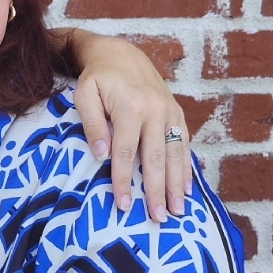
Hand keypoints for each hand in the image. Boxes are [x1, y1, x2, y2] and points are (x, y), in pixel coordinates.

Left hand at [69, 30, 191, 221]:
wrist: (120, 54)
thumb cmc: (97, 79)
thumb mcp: (84, 96)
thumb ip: (92, 125)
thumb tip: (102, 156)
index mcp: (130, 108)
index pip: (125, 153)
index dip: (124, 181)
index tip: (124, 205)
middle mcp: (155, 111)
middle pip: (156, 158)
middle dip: (157, 190)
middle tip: (158, 218)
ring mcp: (169, 112)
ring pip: (175, 154)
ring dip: (177, 184)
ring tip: (178, 210)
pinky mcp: (177, 113)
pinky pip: (184, 143)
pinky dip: (187, 167)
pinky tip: (188, 188)